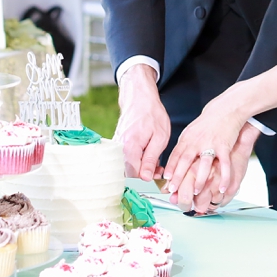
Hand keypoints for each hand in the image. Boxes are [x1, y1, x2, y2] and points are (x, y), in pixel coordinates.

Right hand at [114, 64, 169, 180]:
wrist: (139, 97)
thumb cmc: (152, 114)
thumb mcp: (160, 137)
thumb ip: (151, 159)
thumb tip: (144, 178)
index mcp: (129, 148)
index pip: (134, 176)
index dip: (148, 179)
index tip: (159, 173)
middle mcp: (118, 149)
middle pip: (129, 173)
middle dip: (145, 174)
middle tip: (160, 167)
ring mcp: (116, 147)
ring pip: (128, 167)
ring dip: (142, 167)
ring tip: (156, 160)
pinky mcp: (117, 144)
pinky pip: (125, 159)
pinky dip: (137, 160)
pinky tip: (147, 155)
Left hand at [168, 122, 259, 212]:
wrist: (225, 109)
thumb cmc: (207, 123)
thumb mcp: (191, 131)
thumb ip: (184, 146)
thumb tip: (174, 162)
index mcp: (188, 138)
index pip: (176, 154)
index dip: (170, 167)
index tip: (165, 179)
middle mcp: (197, 141)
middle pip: (185, 160)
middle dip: (178, 176)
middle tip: (173, 190)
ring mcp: (211, 144)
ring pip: (204, 163)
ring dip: (199, 179)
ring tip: (196, 192)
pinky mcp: (225, 146)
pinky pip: (224, 164)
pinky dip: (224, 177)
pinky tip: (222, 188)